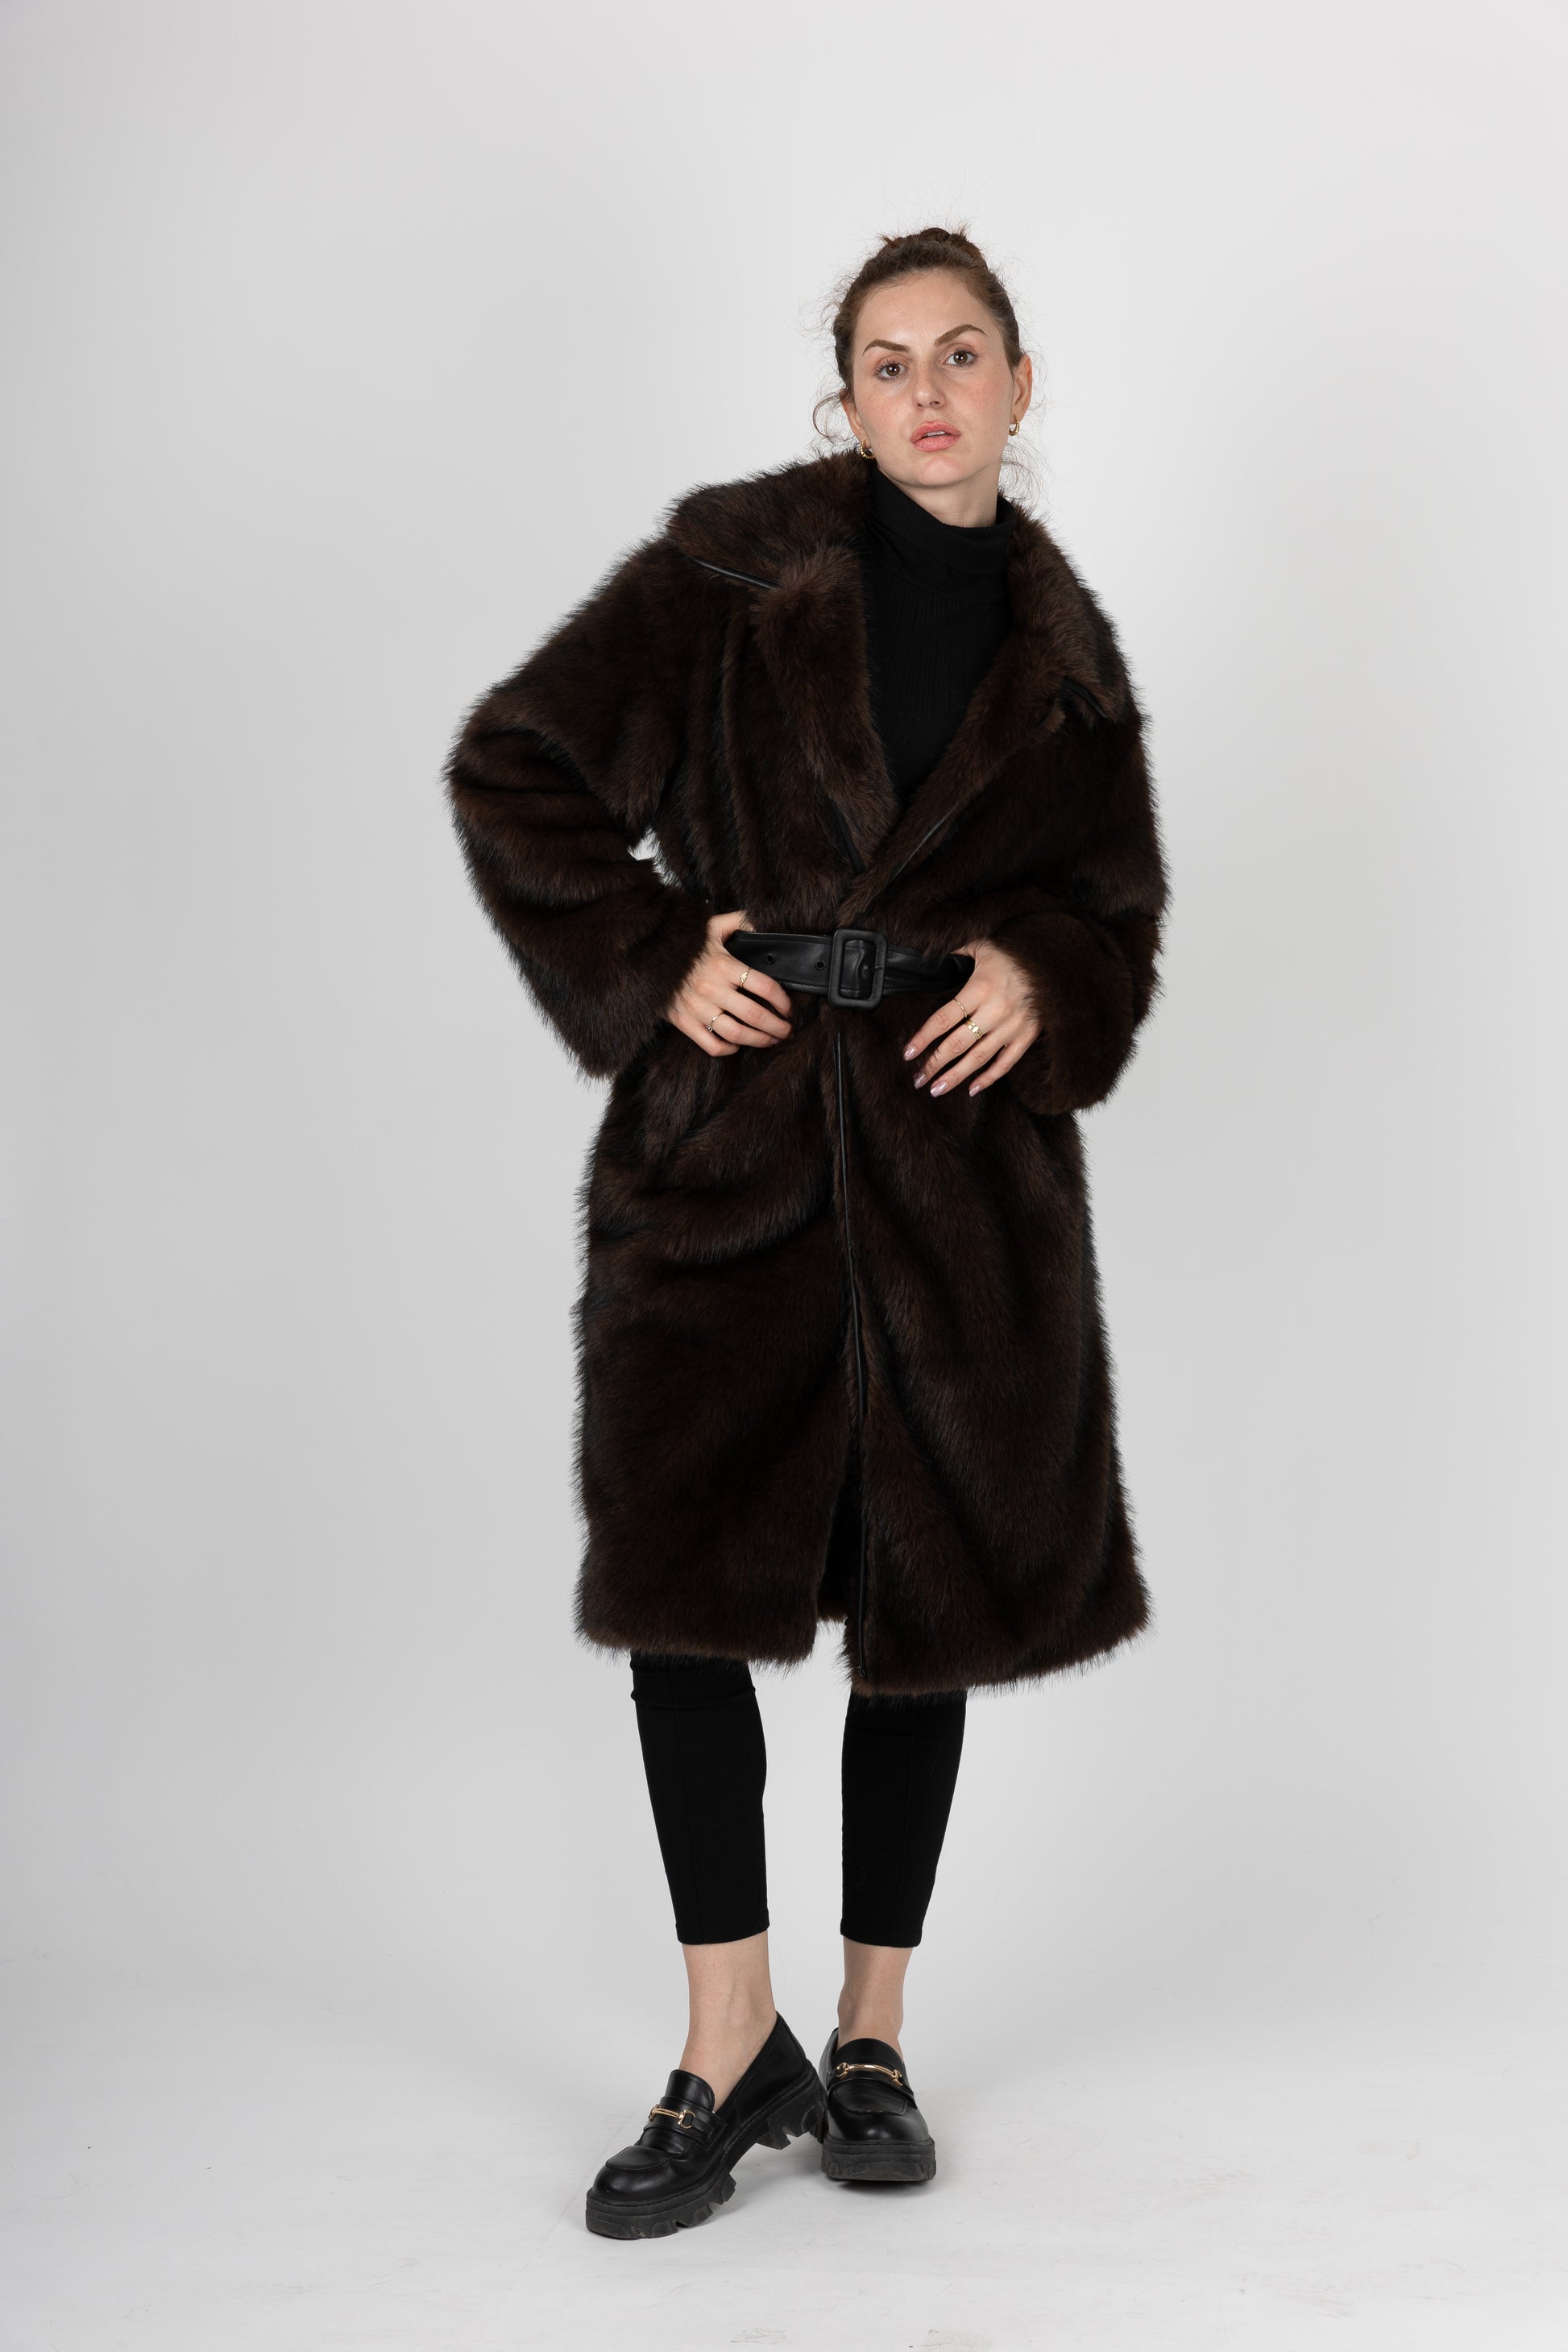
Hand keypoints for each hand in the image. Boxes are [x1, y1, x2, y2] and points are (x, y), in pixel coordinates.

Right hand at [666, 911, 794, 1058]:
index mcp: (723, 965)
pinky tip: (738, 1044)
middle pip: (755, 1015)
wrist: (644, 956)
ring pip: (737, 1033)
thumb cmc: (682, 943)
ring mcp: (697, 1008)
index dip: (782, 1000)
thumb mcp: (711, 926)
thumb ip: (740, 921)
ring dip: (760, 1040)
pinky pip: (711, 1045)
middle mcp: (712, 988)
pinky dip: (729, 1049)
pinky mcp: (683, 1022)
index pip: (764, 987)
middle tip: (787, 1030)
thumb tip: (763, 922)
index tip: (788, 1007)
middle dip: (777, 1026)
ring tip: (771, 1040)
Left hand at [903, 938, 1040, 1096]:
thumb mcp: (982, 946)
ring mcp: (1012, 1026)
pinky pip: (1006, 1062)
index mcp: (980, 989)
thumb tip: (935, 962)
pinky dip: (989, 1078)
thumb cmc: (1015, 951)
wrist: (1055, 958)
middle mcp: (995, 1011)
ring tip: (937, 1089)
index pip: (943, 1019)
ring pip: (979, 1058)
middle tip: (918, 1079)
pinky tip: (972, 1088)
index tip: (909, 1053)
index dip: (923, 1038)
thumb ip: (957, 956)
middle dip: (935, 1064)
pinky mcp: (1027, 1035)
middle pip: (957, 1044)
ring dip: (956, 1076)